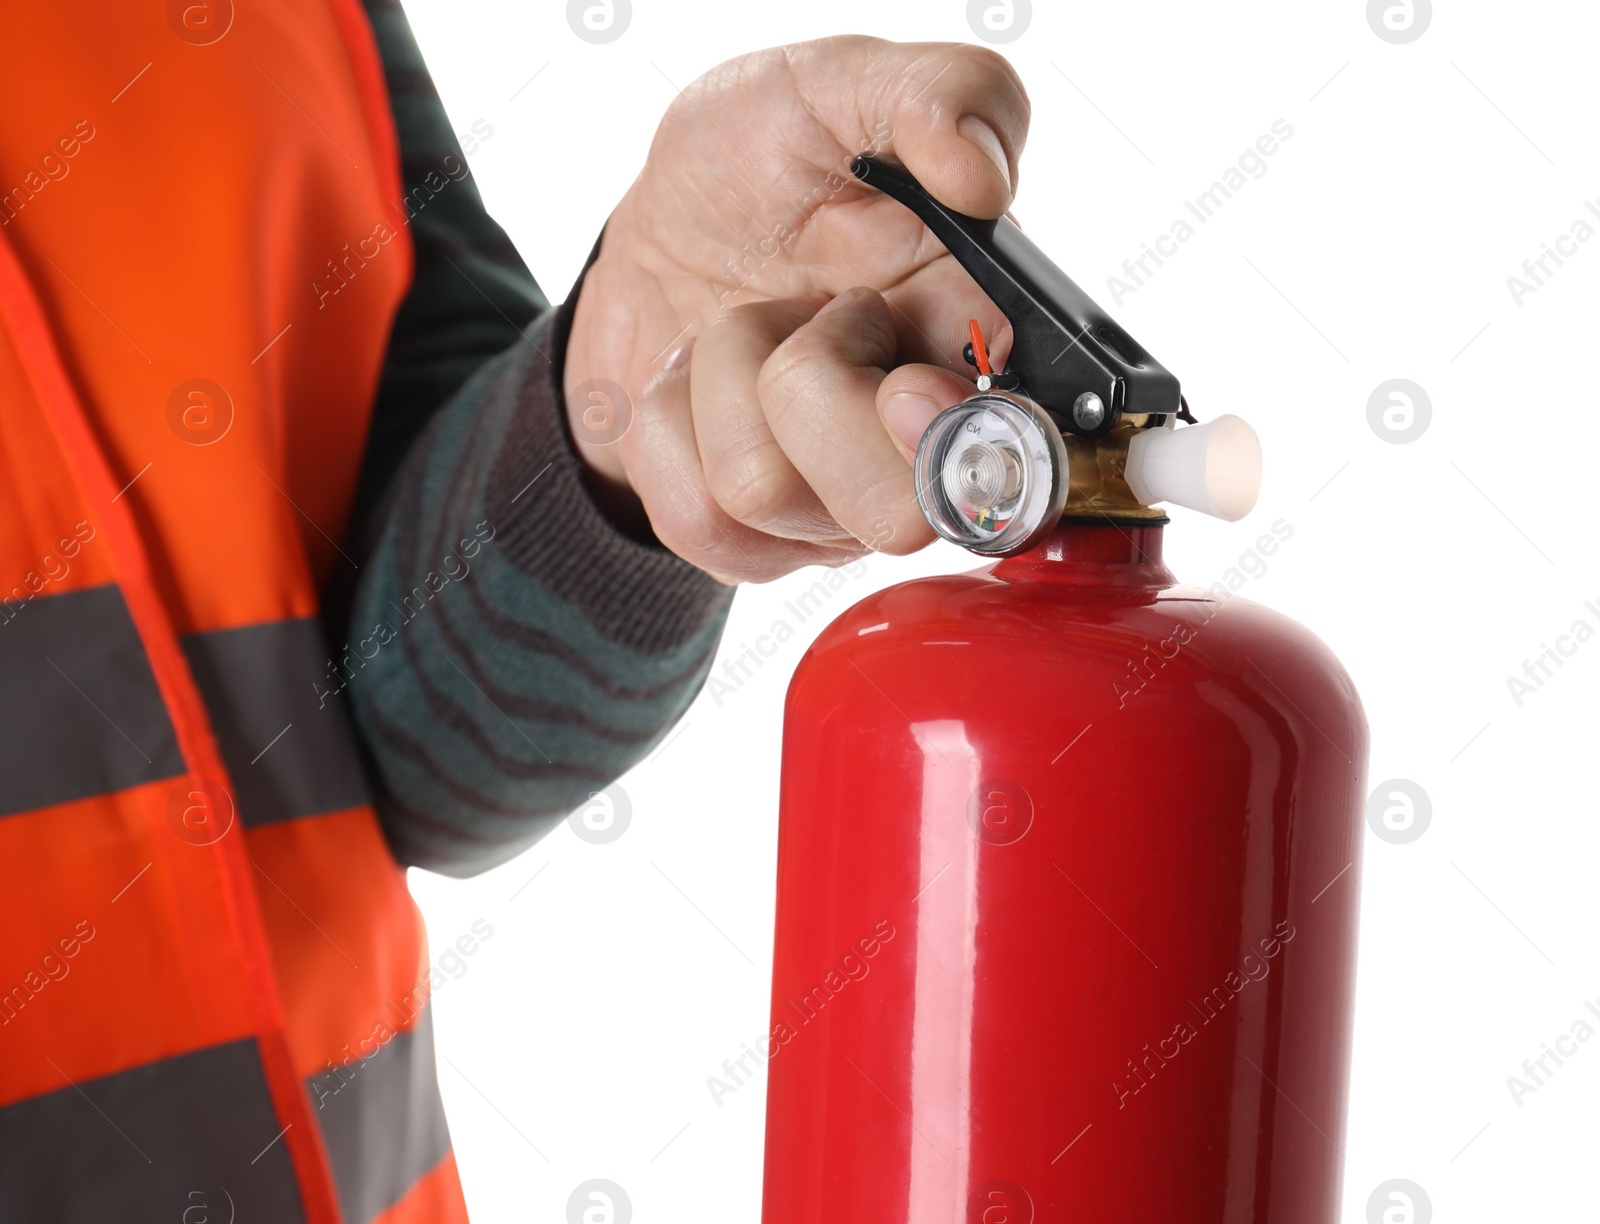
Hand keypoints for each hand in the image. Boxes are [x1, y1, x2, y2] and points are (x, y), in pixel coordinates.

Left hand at [563, 36, 1029, 582]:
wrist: (660, 226)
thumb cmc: (764, 165)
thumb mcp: (841, 84)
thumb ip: (943, 91)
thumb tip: (981, 175)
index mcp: (985, 348)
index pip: (1024, 464)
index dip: (954, 435)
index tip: (903, 375)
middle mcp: (920, 449)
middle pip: (892, 513)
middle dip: (808, 384)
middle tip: (812, 315)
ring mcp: (833, 508)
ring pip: (764, 494)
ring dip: (723, 377)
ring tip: (749, 325)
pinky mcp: (751, 542)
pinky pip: (694, 516)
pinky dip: (668, 424)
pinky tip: (698, 382)